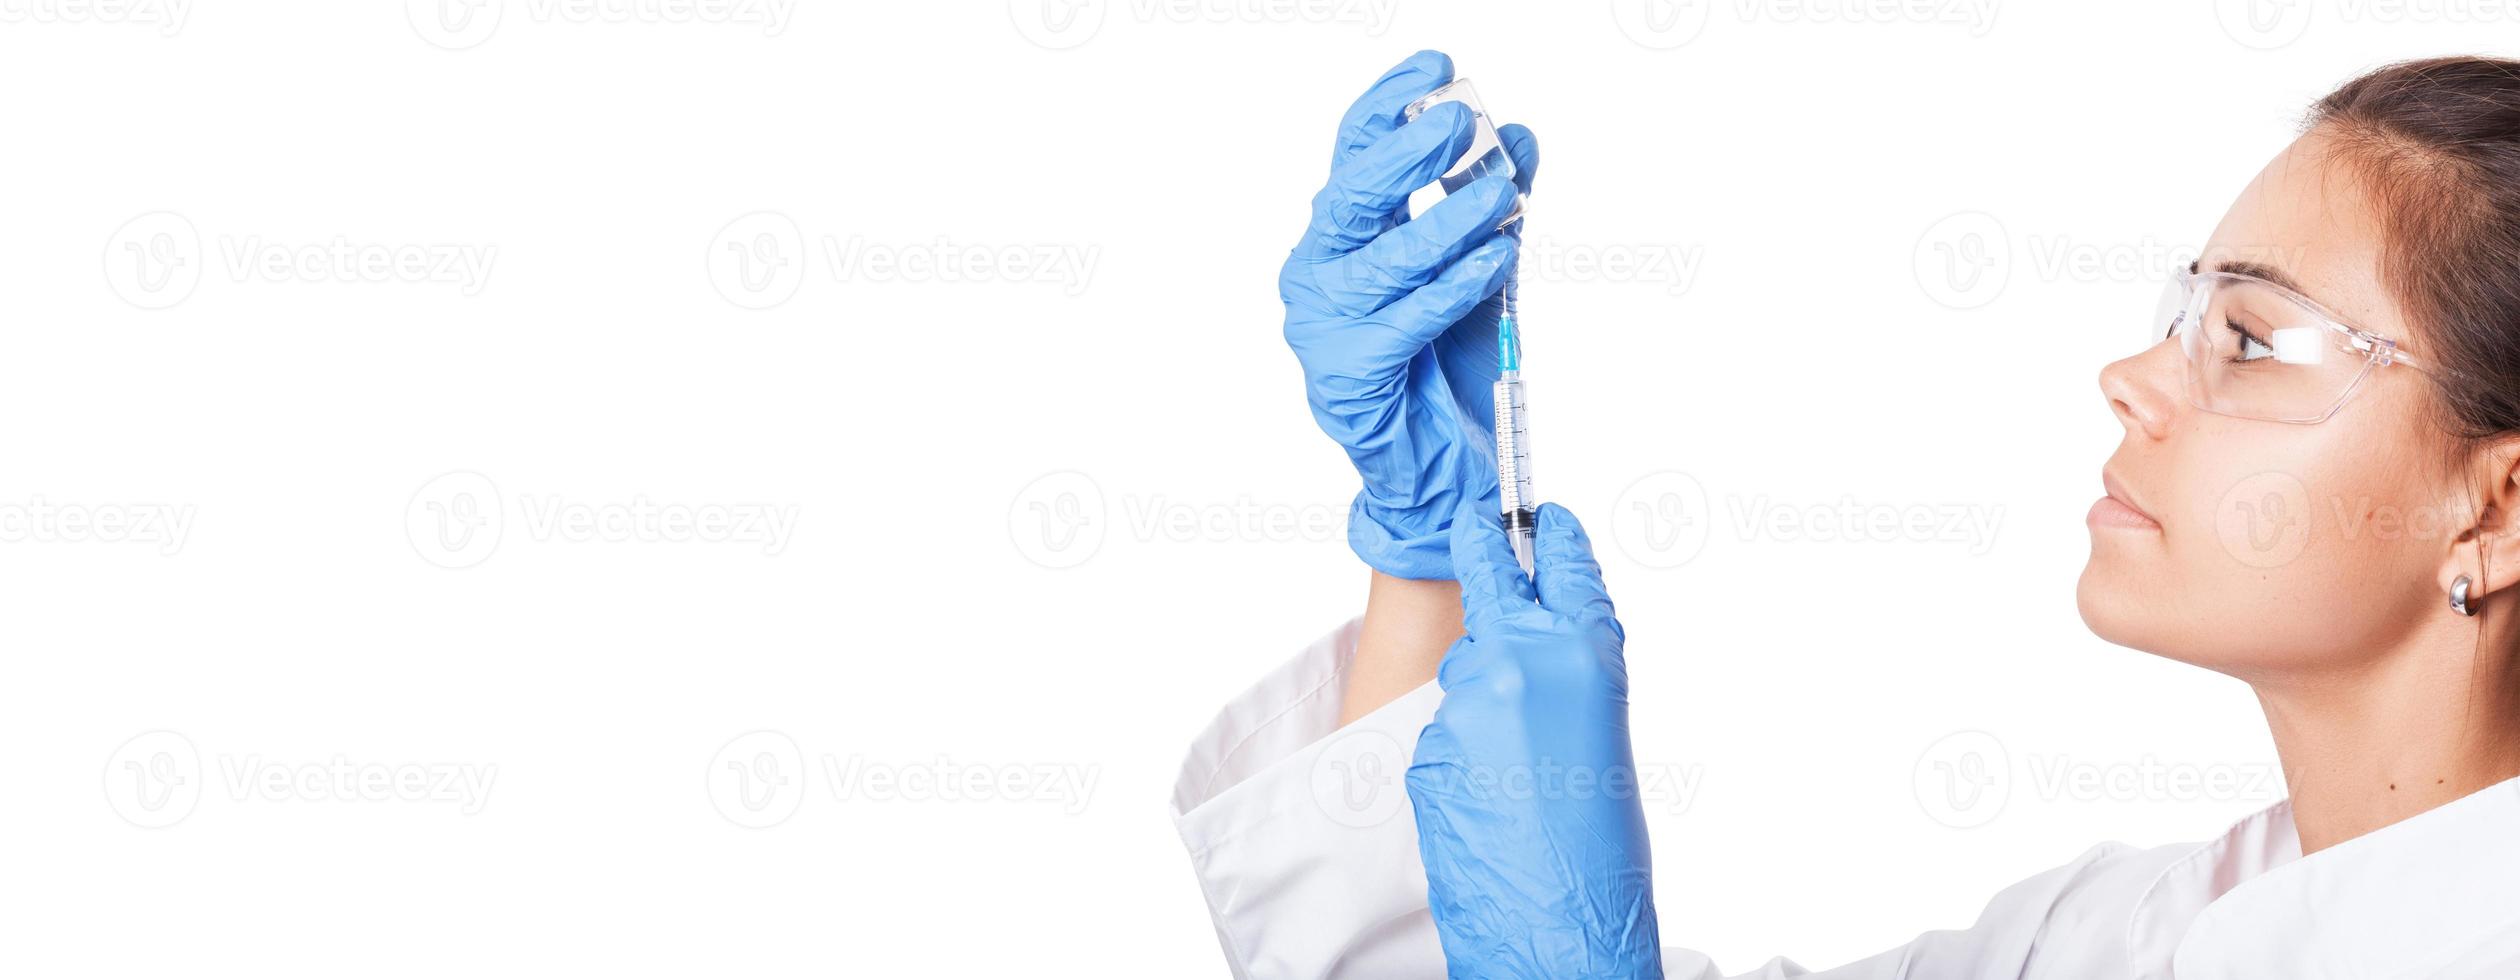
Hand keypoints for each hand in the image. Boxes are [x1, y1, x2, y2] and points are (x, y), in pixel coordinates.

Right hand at [1280, 49, 1539, 579]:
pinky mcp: (1346, 375)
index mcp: (1341, 235)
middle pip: (1352, 195)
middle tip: (1458, 125)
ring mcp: (1323, 325)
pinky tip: (1495, 259)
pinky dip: (1455, 286)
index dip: (1390, 101)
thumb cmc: (1449, 364)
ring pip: (1385, 259)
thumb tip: (1522, 137)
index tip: (1437, 65)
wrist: (1441, 466)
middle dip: (1408, 155)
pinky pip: (1406, 319)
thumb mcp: (1482, 267)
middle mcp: (1318, 271)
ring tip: (1500, 198)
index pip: (1353, 150)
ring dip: (1448, 222)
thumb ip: (1496, 203)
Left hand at [1406, 501, 1662, 977]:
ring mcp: (1463, 701)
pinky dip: (1464, 748)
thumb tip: (1536, 653)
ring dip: (1482, 696)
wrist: (1556, 925)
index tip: (1536, 512)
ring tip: (1520, 765)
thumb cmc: (1599, 849)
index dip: (1549, 535)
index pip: (1560, 565)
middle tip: (1472, 524)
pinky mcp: (1426, 743)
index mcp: (1583, 656)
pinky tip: (1492, 790)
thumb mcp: (1603, 739)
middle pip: (1491, 585)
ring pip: (1464, 671)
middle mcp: (1518, 662)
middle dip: (1481, 554)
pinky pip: (1447, 729)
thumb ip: (1567, 679)